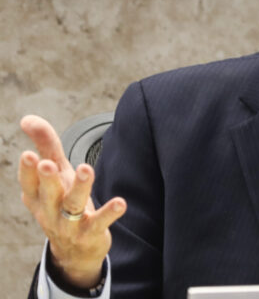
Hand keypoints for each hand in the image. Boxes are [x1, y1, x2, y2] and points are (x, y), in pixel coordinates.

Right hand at [18, 115, 125, 288]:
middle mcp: (50, 211)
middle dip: (48, 178)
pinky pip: (100, 222)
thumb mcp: (55, 175)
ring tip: (86, 168)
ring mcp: (69, 224)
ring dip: (79, 187)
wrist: (74, 250)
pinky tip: (120, 202)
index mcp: (37, 197)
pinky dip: (109, 212)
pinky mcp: (91, 232)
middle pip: (48, 193)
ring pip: (73, 205)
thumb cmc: (61, 202)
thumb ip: (46, 146)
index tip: (28, 154)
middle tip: (48, 163)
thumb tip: (27, 118)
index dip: (27, 170)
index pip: (29, 183)